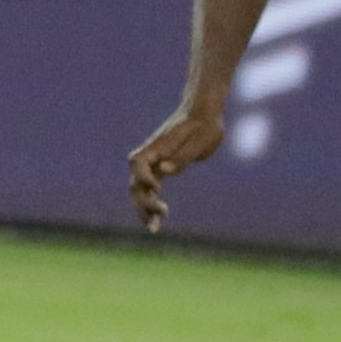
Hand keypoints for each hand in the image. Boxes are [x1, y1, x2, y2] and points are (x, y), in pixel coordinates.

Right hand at [128, 101, 225, 230]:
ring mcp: (156, 162)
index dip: (142, 176)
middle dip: (142, 202)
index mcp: (158, 145)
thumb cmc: (205, 124)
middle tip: (155, 222)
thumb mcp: (201, 139)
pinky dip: (152, 202)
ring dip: (144, 207)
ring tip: (153, 228)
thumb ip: (183, 156)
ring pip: (141, 187)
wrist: (205, 113)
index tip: (156, 187)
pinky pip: (152, 188)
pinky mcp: (164, 167)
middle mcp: (153, 154)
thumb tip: (166, 170)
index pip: (138, 161)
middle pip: (136, 180)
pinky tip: (158, 218)